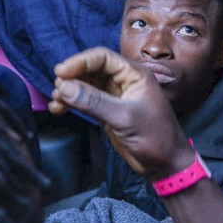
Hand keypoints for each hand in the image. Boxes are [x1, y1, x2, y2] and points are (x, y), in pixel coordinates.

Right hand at [49, 47, 191, 179]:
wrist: (166, 164)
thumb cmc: (154, 137)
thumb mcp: (124, 117)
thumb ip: (94, 101)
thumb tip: (63, 86)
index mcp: (133, 74)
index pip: (102, 58)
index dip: (80, 62)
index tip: (60, 73)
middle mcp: (123, 81)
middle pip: (91, 69)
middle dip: (72, 77)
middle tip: (57, 90)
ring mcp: (114, 96)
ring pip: (85, 85)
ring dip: (69, 91)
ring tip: (56, 102)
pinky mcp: (107, 111)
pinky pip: (85, 101)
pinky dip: (71, 103)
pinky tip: (59, 109)